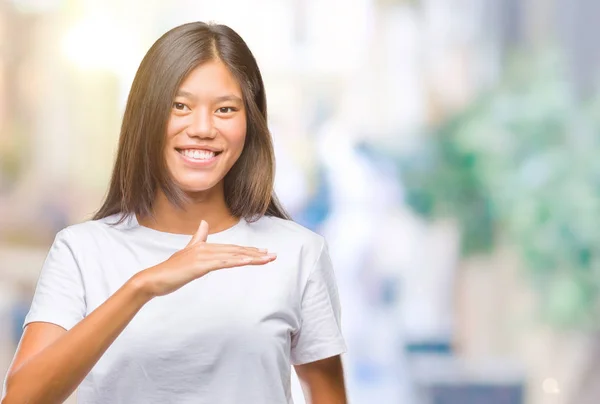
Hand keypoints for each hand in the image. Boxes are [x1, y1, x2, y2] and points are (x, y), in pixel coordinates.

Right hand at [133, 220, 275, 296]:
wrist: (154, 279)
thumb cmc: (170, 270)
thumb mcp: (187, 252)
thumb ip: (197, 238)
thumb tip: (204, 224)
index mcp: (204, 246)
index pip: (231, 248)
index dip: (248, 250)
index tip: (263, 252)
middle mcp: (205, 248)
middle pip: (236, 250)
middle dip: (256, 253)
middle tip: (273, 255)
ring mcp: (203, 256)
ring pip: (233, 255)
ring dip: (252, 257)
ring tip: (268, 259)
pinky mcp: (200, 265)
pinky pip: (223, 263)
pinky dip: (238, 261)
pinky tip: (250, 261)